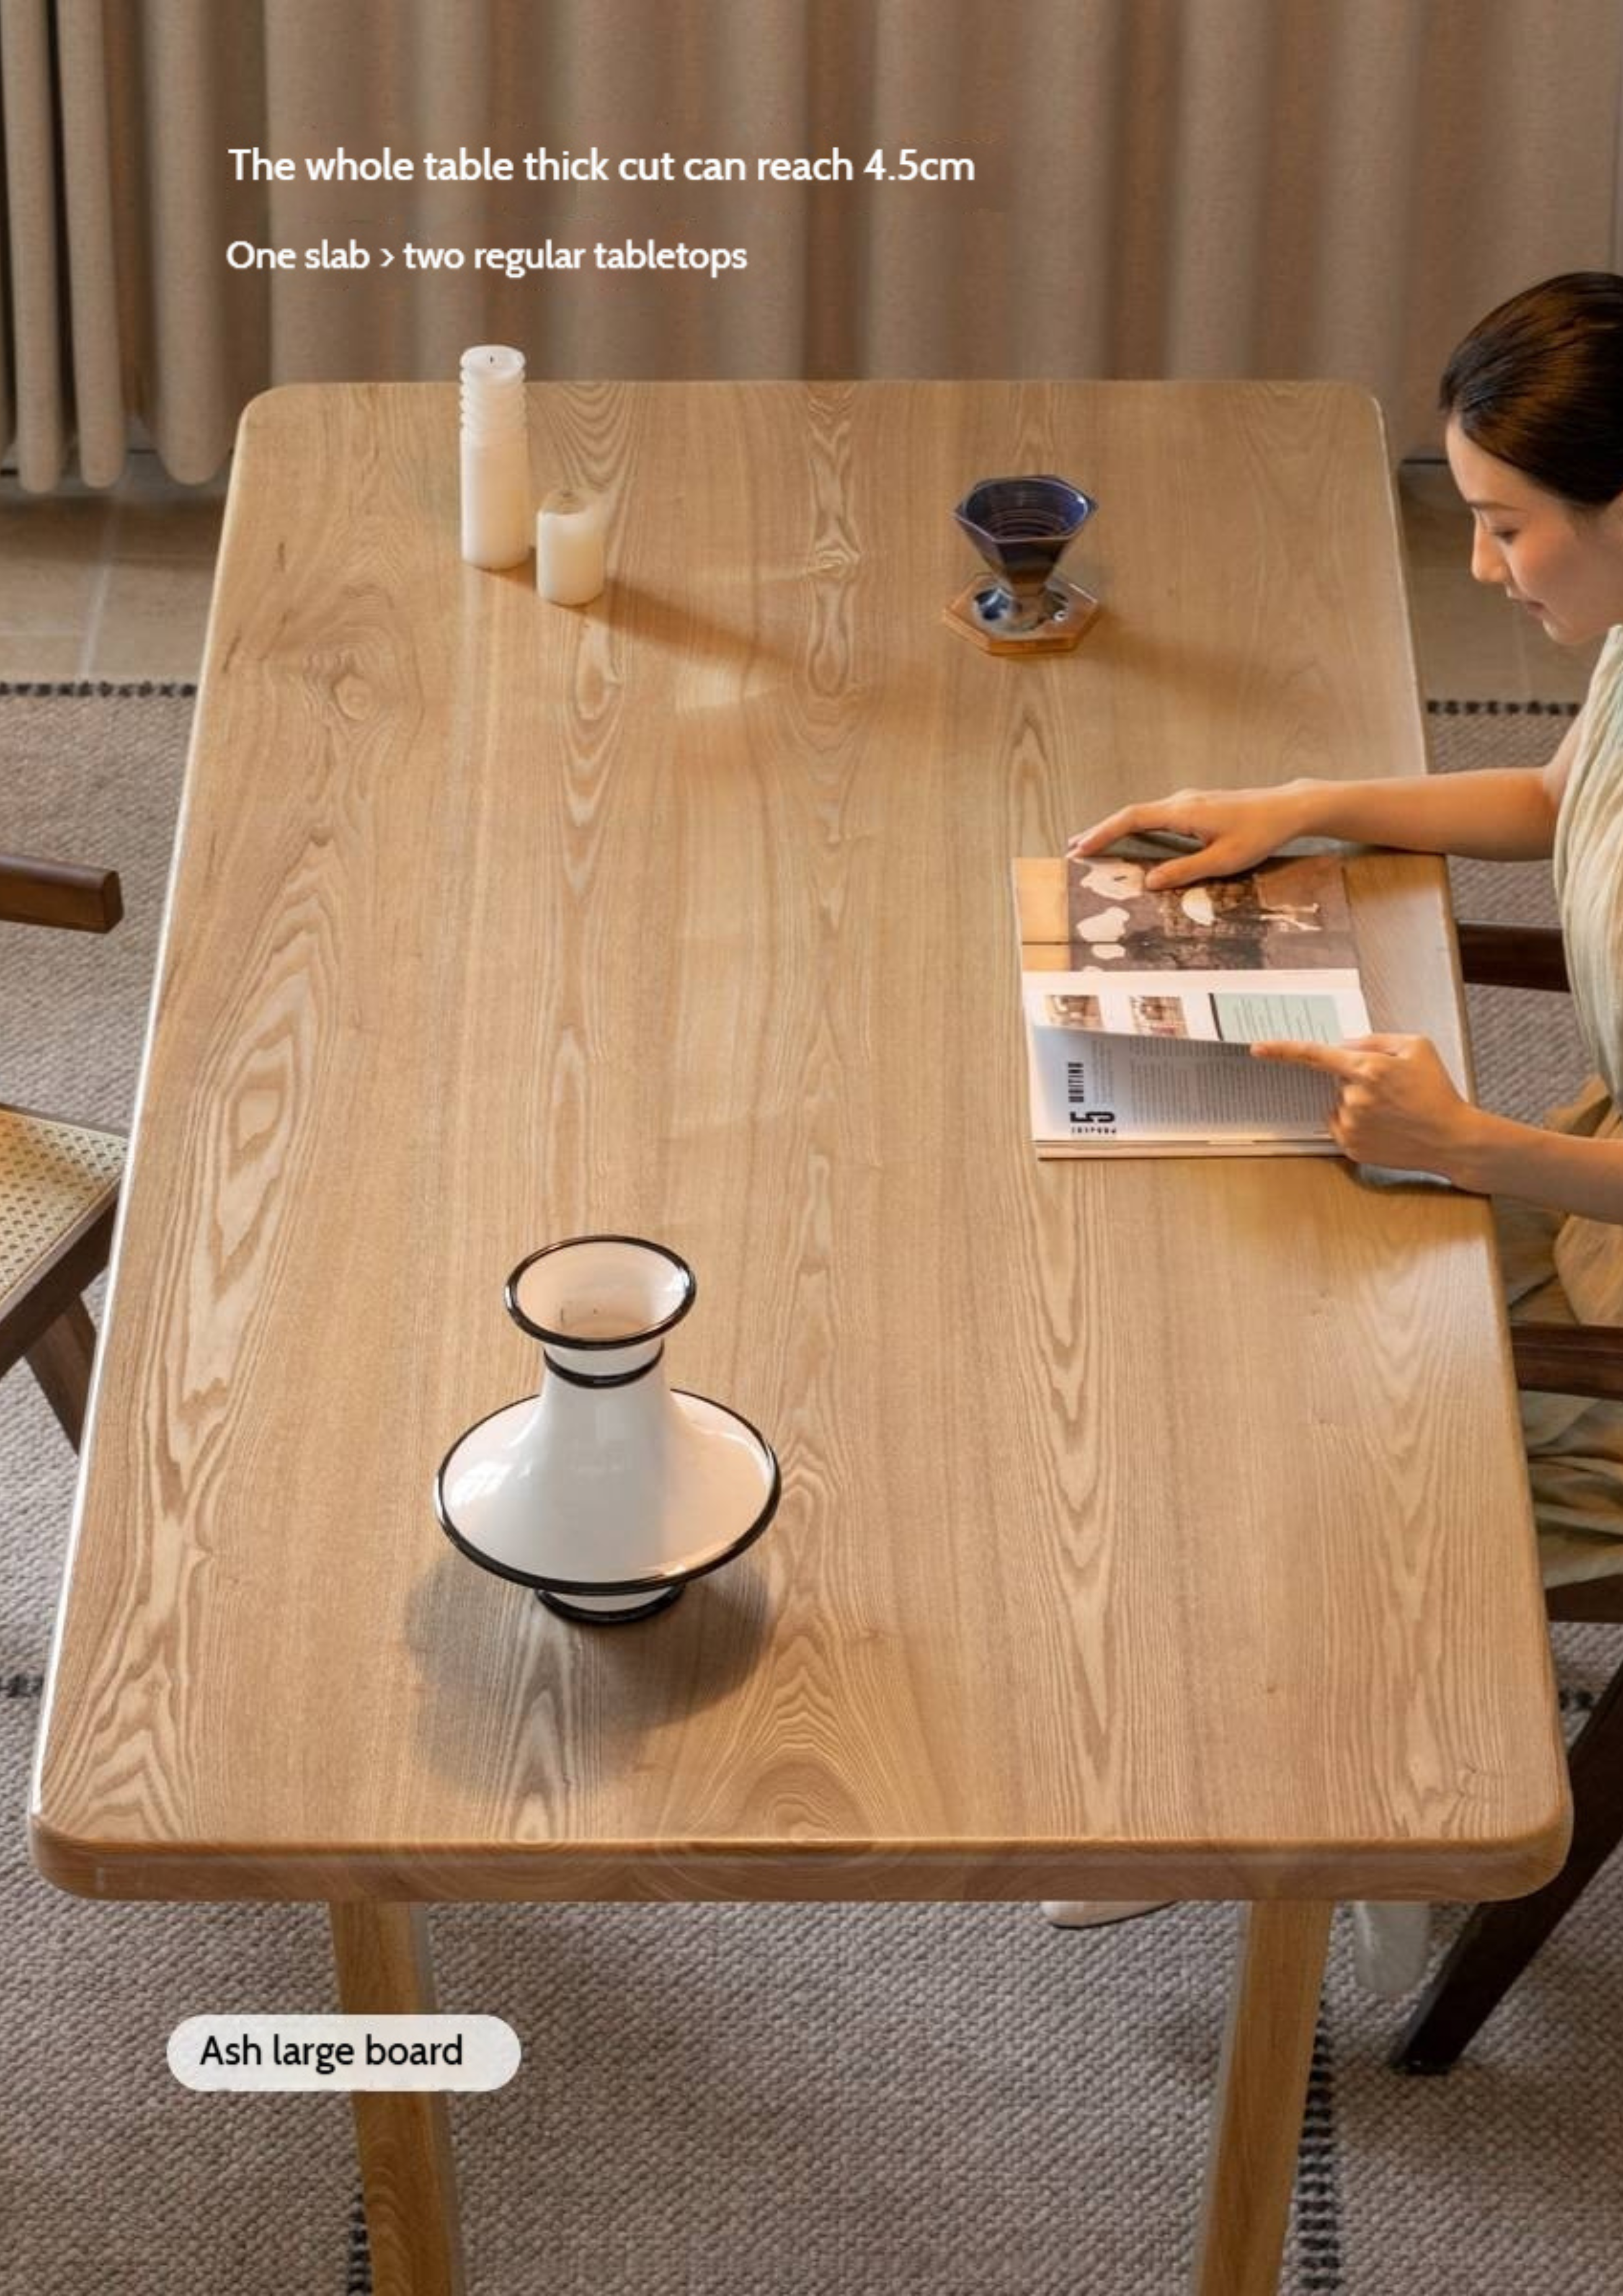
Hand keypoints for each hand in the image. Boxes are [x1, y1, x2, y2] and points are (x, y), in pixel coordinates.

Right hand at [1067, 783, 1314, 889]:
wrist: (1287, 809)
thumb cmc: (1259, 834)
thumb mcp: (1222, 860)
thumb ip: (1183, 871)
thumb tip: (1147, 882)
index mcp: (1183, 812)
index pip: (1131, 819)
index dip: (1102, 833)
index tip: (1079, 848)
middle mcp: (1181, 801)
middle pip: (1130, 814)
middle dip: (1100, 832)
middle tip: (1073, 849)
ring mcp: (1188, 801)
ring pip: (1143, 814)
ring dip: (1117, 830)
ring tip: (1094, 845)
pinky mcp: (1196, 806)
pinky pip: (1157, 816)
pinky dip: (1137, 828)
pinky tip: (1132, 840)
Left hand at [1249, 1033, 1477, 1176]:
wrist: (1452, 1138)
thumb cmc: (1436, 1089)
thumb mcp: (1416, 1047)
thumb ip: (1374, 1040)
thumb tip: (1342, 1046)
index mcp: (1368, 1069)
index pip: (1316, 1055)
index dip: (1283, 1050)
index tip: (1257, 1047)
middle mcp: (1354, 1098)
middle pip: (1337, 1078)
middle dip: (1357, 1077)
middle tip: (1392, 1088)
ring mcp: (1351, 1125)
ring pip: (1339, 1102)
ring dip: (1357, 1101)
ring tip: (1393, 1109)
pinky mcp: (1351, 1147)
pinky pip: (1340, 1123)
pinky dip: (1356, 1121)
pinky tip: (1384, 1125)